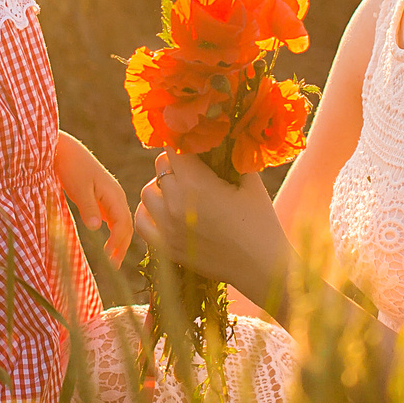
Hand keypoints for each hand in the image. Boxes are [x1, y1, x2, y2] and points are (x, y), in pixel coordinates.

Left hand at [53, 132, 132, 263]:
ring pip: (121, 224)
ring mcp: (110, 197)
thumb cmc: (71, 167)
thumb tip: (96, 228)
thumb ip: (88, 208)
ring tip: (112, 260)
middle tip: (114, 266)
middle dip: (122, 247)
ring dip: (119, 242)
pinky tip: (107, 245)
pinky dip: (113, 234)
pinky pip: (113, 219)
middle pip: (126, 226)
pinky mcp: (102, 198)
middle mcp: (116, 196)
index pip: (123, 224)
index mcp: (114, 194)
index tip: (109, 258)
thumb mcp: (79, 189)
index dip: (118, 243)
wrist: (65, 150)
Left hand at [133, 152, 290, 310]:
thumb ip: (231, 156)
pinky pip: (141, 220)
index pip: (174, 147)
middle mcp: (175, 204)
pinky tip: (165, 209)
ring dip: (161, 186)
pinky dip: (149, 211)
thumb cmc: (262, 222)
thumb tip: (219, 135)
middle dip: (176, 162)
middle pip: (160, 167)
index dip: (183, 141)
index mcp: (196, 184)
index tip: (192, 142)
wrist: (262, 268)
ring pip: (148, 192)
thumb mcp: (250, 182)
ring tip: (181, 189)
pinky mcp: (166, 247)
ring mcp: (167, 228)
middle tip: (194, 167)